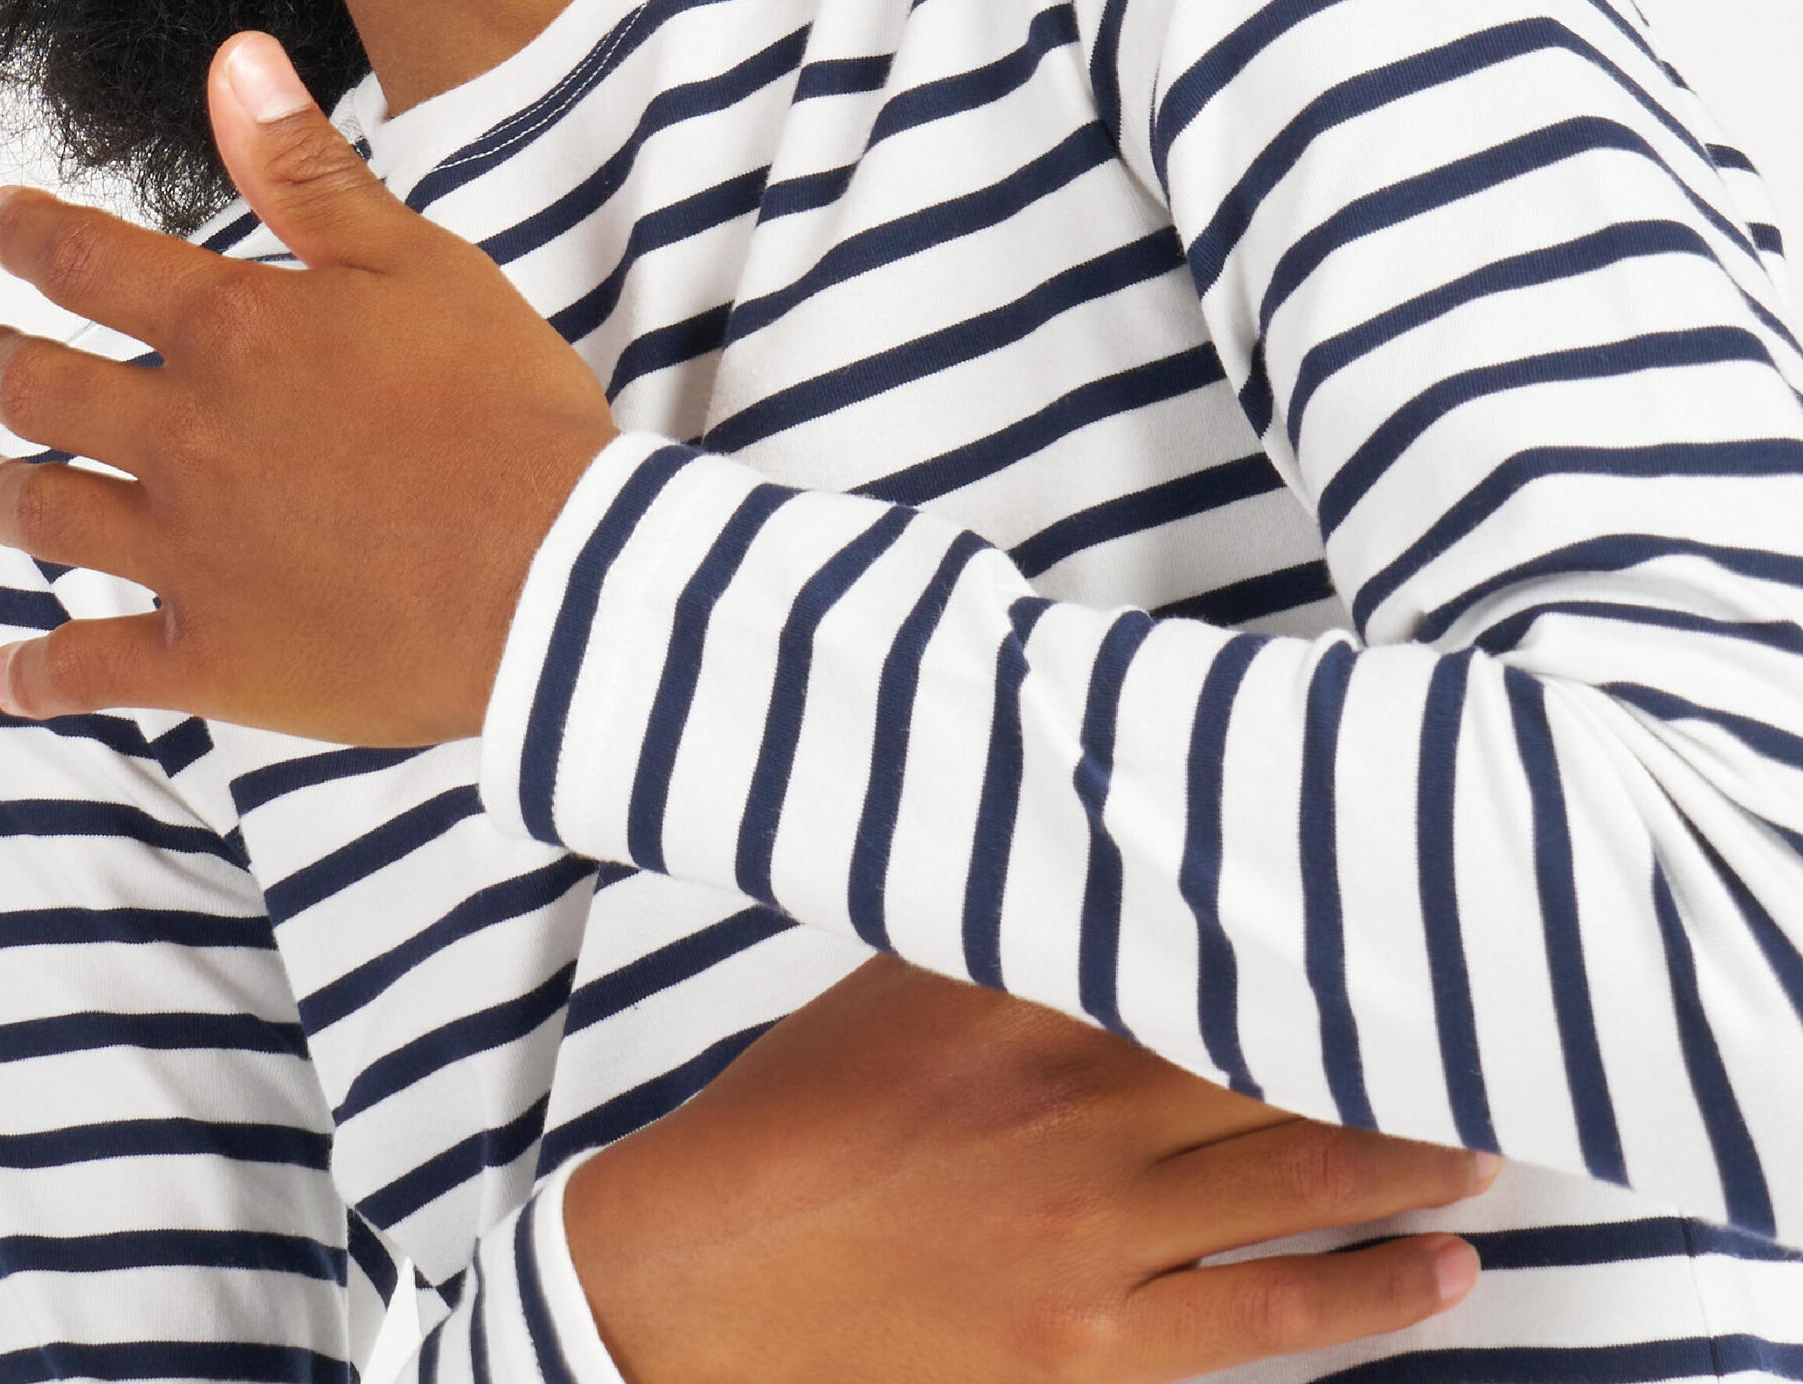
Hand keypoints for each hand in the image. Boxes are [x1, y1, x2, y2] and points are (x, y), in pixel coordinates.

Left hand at [0, 30, 617, 743]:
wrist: (559, 575)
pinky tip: (6, 675)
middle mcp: (187, 435)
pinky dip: (38, 674)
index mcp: (234, 330)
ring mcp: (190, 553)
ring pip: (50, 516)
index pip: (91, 263)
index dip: (27, 236)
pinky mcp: (215, 656)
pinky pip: (96, 668)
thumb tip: (232, 60)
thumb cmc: (504, 411)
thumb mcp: (413, 260)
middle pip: (48, 392)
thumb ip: (305, 169)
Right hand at [562, 957, 1495, 1383]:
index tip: (1387, 907)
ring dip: (1412, 1159)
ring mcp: (1096, 1236)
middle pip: (1279, 1064)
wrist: (714, 1279)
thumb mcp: (895, 984)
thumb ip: (1010, 932)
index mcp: (1020, 1004)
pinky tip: (1442, 1267)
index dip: (1306, 933)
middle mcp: (1076, 1113)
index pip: (1201, 947)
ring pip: (1301, 1184)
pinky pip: (1269, 1313)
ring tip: (1487, 1134)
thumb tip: (1105, 866)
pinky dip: (1370, 1291)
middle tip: (1476, 1020)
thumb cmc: (797, 1120)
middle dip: (1390, 1045)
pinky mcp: (1099, 1346)